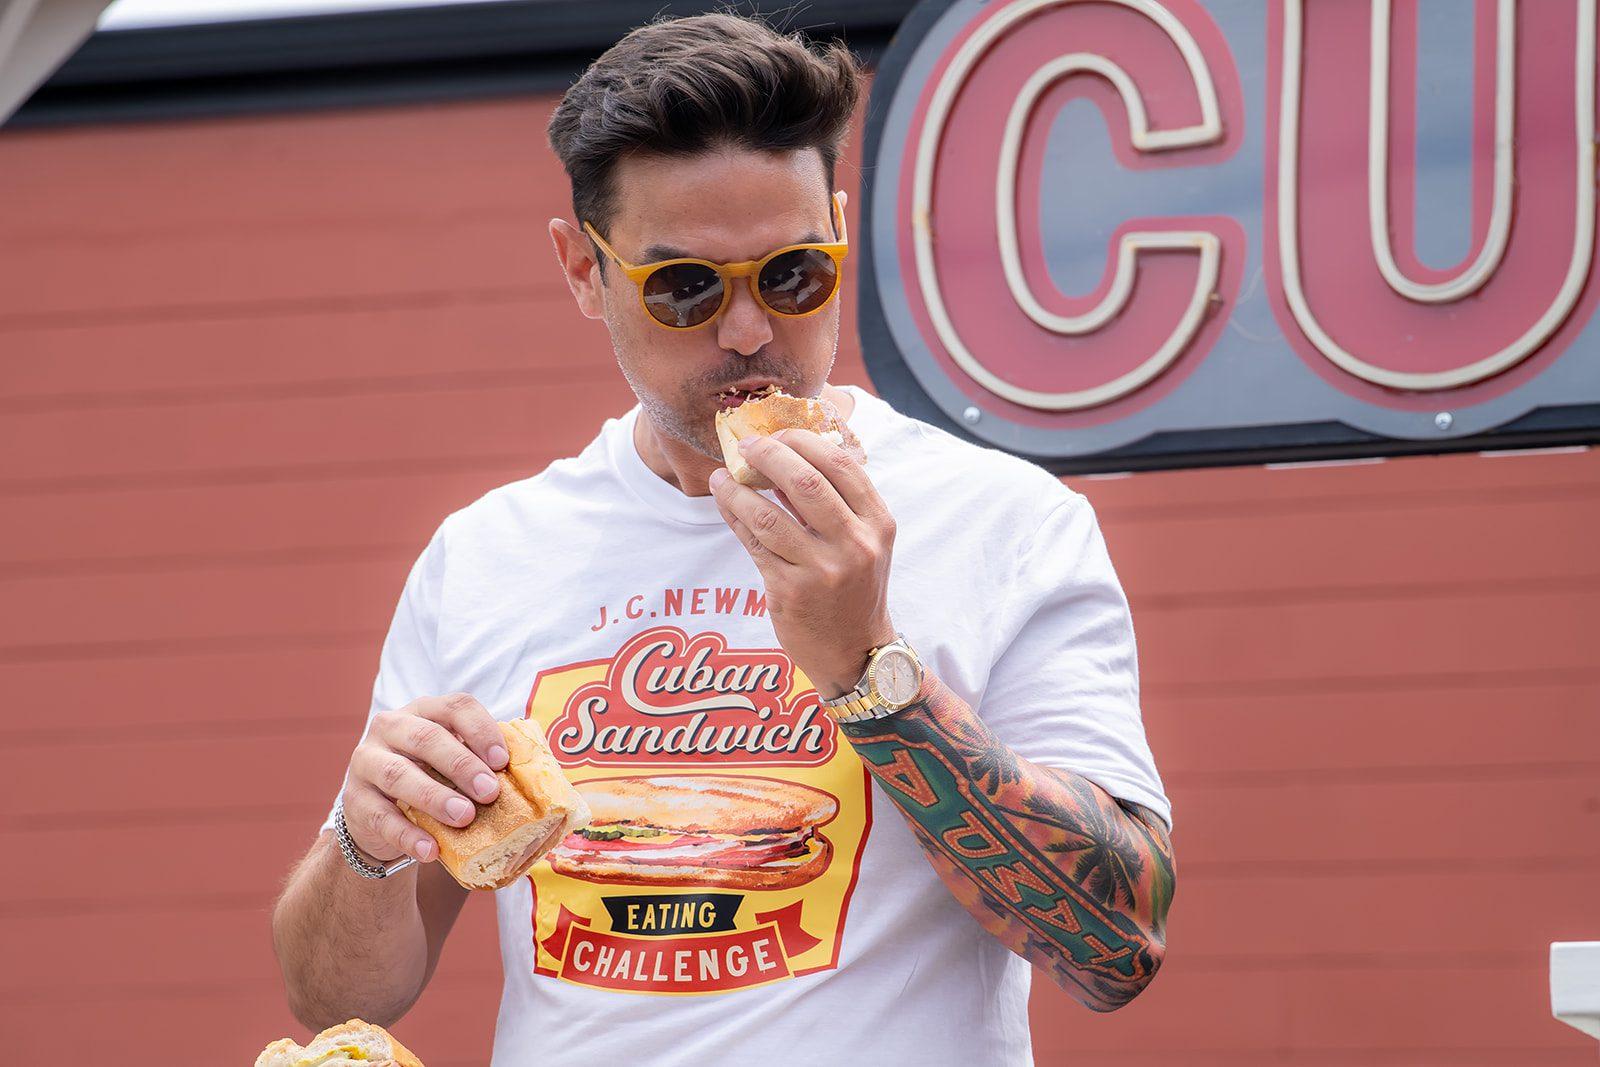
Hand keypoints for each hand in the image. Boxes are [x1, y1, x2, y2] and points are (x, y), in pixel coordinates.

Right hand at [339, 693, 508, 863]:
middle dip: (462, 765)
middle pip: (426, 738)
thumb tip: (536, 779)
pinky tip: (431, 851)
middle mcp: (391, 728)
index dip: (480, 730)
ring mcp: (367, 763)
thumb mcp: (455, 765)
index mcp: (423, 711)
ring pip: (398, 774)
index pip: (454, 707)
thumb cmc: (433, 781)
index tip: (503, 760)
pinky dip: (408, 836)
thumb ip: (484, 764)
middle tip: (490, 792)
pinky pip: (381, 817)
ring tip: (464, 817)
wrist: (383, 818)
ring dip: (435, 796)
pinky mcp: (355, 802)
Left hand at [709, 427, 897, 697]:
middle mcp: (856, 544)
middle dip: (768, 455)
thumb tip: (787, 453)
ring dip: (737, 489)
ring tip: (721, 476)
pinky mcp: (792, 592)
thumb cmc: (854, 587)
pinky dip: (735, 517)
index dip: (803, 441)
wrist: (855, 652)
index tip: (778, 433)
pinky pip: (754, 544)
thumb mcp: (863, 541)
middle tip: (745, 446)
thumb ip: (835, 501)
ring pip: (768, 514)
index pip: (841, 464)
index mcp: (878, 522)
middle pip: (805, 481)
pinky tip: (725, 503)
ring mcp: (823, 570)